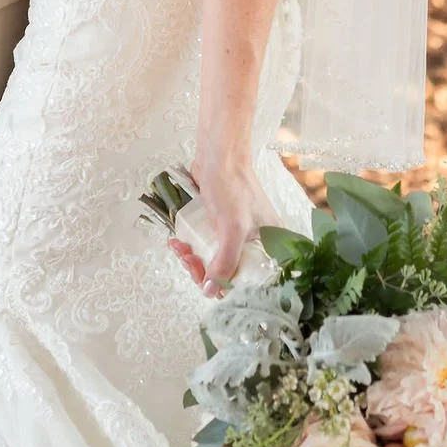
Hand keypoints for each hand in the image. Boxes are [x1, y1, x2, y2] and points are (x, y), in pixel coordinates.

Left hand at [168, 155, 266, 295]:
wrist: (218, 156)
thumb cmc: (232, 185)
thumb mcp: (232, 228)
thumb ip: (225, 261)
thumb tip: (211, 290)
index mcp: (269, 245)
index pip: (249, 281)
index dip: (225, 285)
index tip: (205, 279)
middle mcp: (255, 243)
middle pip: (228, 274)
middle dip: (203, 271)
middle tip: (188, 260)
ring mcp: (236, 235)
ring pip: (213, 262)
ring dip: (192, 260)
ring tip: (180, 248)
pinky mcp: (220, 227)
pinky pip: (205, 247)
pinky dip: (190, 247)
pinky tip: (177, 241)